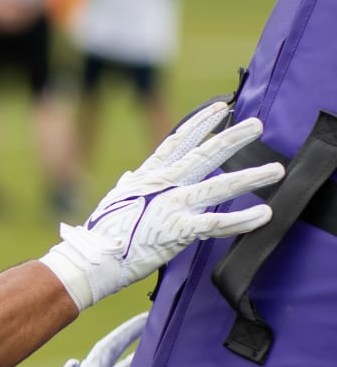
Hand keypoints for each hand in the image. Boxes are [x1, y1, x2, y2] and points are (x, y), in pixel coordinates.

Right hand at [40, 101, 284, 309]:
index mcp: (147, 178)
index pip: (176, 142)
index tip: (220, 108)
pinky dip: (242, 220)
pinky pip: (217, 224)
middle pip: (204, 155)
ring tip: (275, 170)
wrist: (93, 257)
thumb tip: (127, 178)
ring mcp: (173, 206)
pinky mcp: (179, 230)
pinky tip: (263, 215)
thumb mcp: (113, 202)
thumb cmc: (99, 234)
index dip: (200, 124)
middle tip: (257, 125)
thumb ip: (127, 188)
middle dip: (233, 138)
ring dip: (250, 177)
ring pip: (218, 186)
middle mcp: (164, 186)